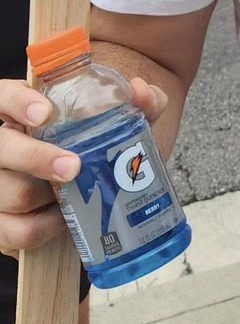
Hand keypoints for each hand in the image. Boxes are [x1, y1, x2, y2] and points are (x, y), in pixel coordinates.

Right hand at [0, 77, 166, 254]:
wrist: (92, 192)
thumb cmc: (100, 149)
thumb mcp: (121, 124)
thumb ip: (139, 103)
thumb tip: (141, 92)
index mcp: (22, 113)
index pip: (3, 96)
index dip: (17, 102)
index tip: (45, 113)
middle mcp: (1, 146)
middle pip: (0, 147)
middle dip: (35, 158)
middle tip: (72, 166)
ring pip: (9, 192)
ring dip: (45, 197)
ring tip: (74, 193)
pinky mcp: (1, 224)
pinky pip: (15, 231)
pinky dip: (43, 228)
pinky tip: (62, 219)